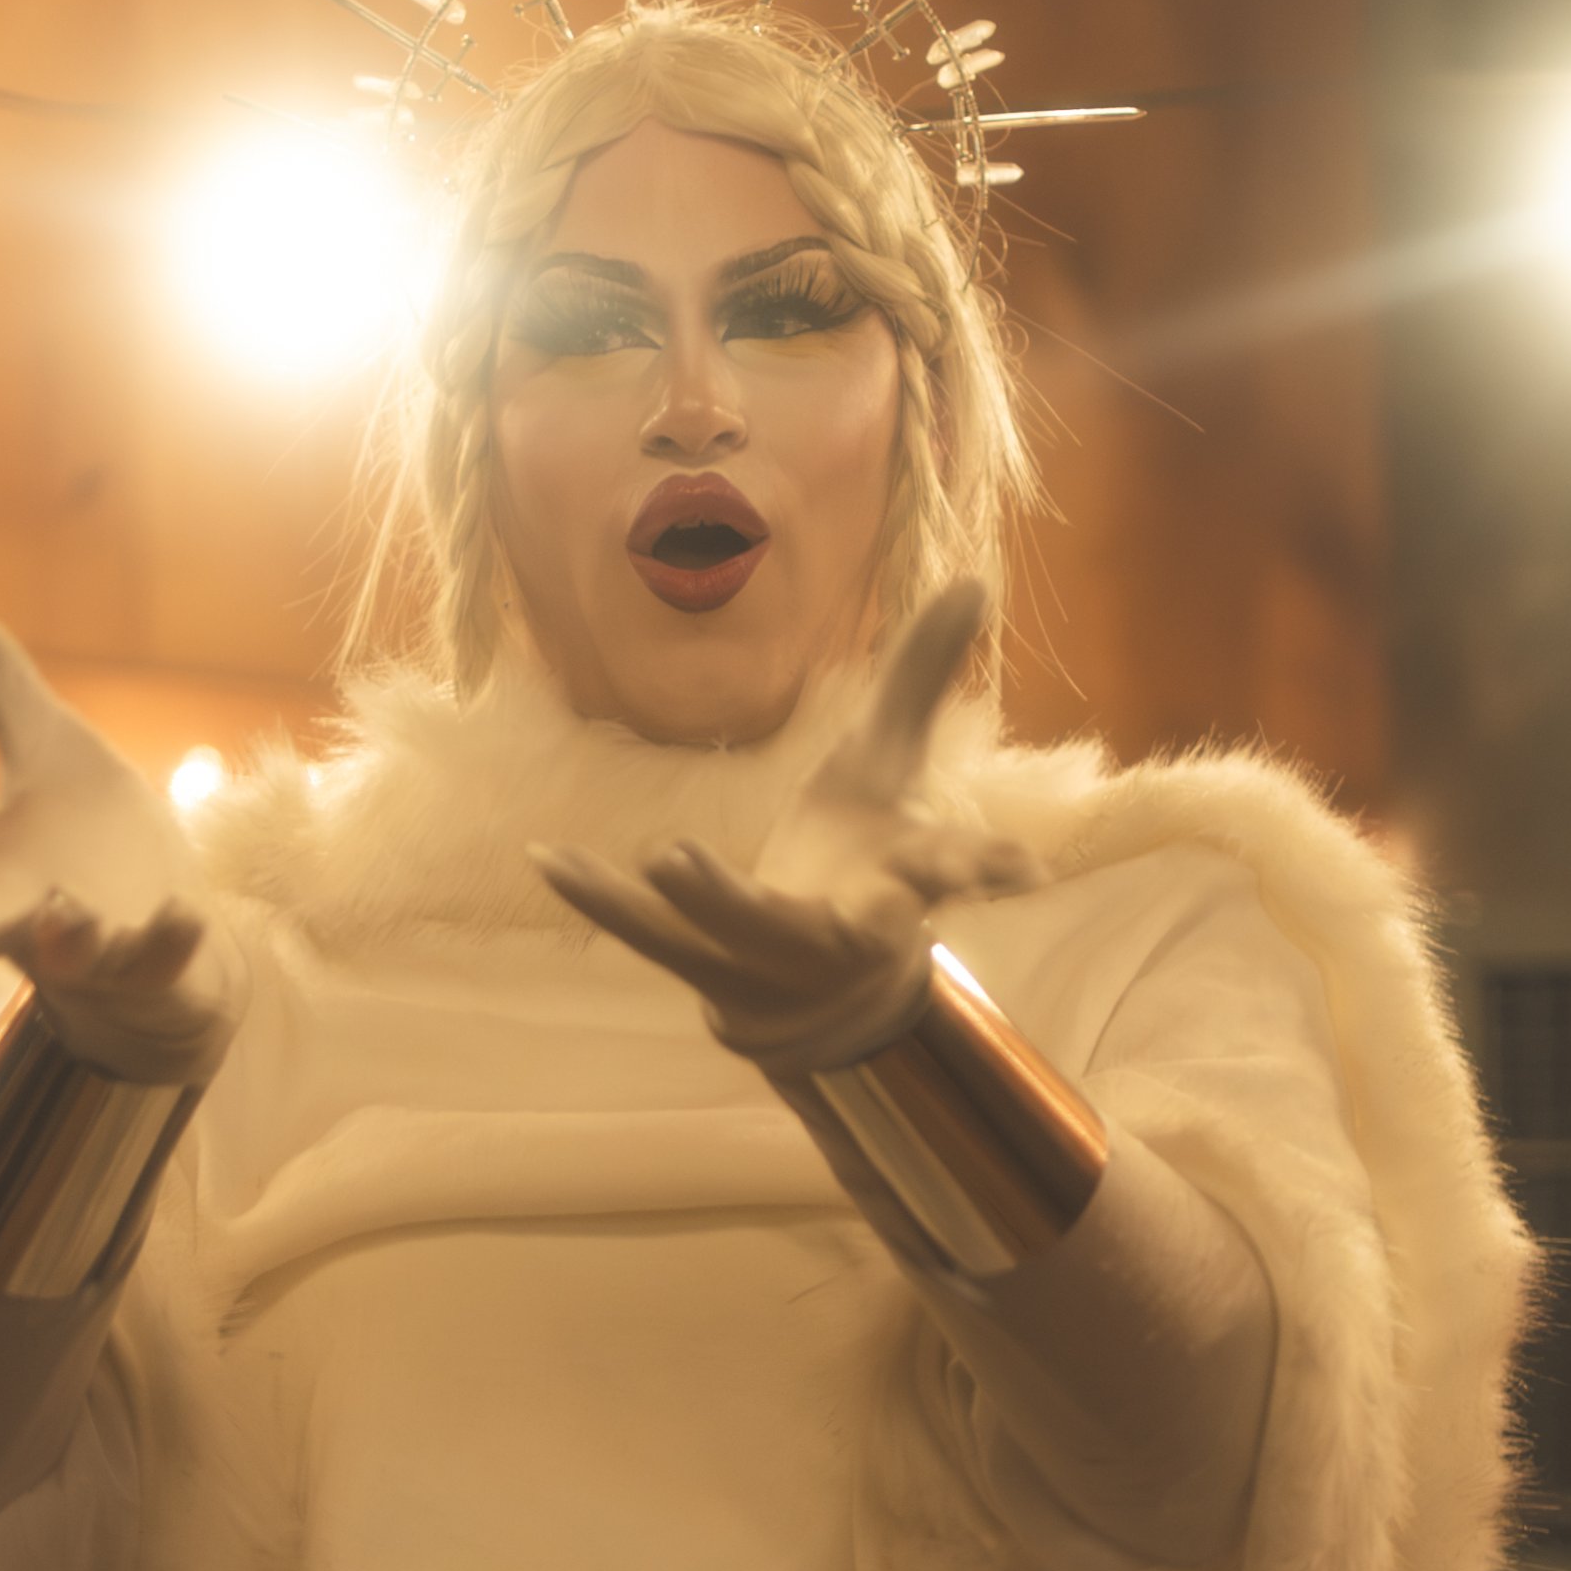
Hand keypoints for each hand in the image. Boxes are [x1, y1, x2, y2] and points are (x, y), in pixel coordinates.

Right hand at [0, 591, 245, 1084]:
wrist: (181, 952)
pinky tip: (183, 915)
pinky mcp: (165, 965)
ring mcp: (103, 946)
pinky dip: (172, 940)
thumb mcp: (47, 745)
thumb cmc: (92, 850)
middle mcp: (35, 912)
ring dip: (67, 935)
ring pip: (73, 951)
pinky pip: (169, 960)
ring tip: (63, 913)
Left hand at [533, 582, 1041, 1077]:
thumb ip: (922, 676)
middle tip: (863, 901)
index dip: (987, 869)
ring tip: (673, 855)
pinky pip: (644, 932)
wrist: (825, 994)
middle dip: (855, 909)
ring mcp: (769, 954)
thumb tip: (977, 576)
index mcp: (898, 878)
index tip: (1026, 874)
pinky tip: (544, 858)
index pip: (951, 870)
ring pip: (742, 930)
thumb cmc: (864, 859)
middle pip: (849, 923)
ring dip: (714, 897)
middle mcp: (842, 927)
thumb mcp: (889, 766)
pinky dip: (597, 896)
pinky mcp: (705, 966)